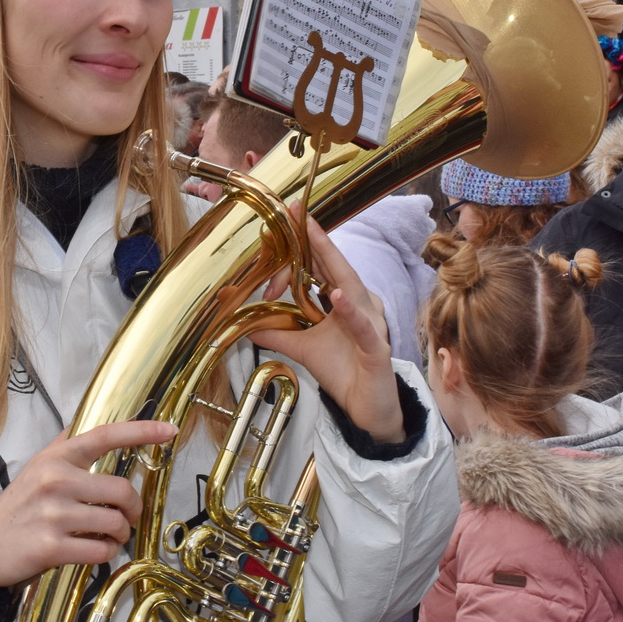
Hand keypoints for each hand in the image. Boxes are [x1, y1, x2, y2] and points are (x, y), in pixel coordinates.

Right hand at [0, 421, 173, 589]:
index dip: (141, 431)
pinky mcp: (52, 546)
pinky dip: (106, 553)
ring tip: (108, 535)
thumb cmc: (17, 506)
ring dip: (120, 534)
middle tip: (127, 517)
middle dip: (133, 508)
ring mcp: (54, 514)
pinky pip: (101, 550)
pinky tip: (95, 550)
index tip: (169, 430)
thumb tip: (93, 423)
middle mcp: (55, 481)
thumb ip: (66, 446)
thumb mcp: (38, 466)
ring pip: (115, 522)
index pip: (104, 436)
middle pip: (121, 490)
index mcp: (56, 458)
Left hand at [252, 210, 403, 441]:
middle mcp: (360, 306)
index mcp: (343, 301)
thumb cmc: (342, 372)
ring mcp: (371, 325)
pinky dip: (351, 313)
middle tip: (298, 212)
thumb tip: (246, 323)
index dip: (306, 243)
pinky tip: (337, 296)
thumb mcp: (301, 348)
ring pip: (350, 289)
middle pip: (336, 267)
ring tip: (313, 238)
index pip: (323, 266)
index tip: (291, 216)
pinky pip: (363, 328)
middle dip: (316, 239)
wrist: (367, 409)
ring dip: (330, 264)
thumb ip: (277, 333)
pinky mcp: (377, 349)